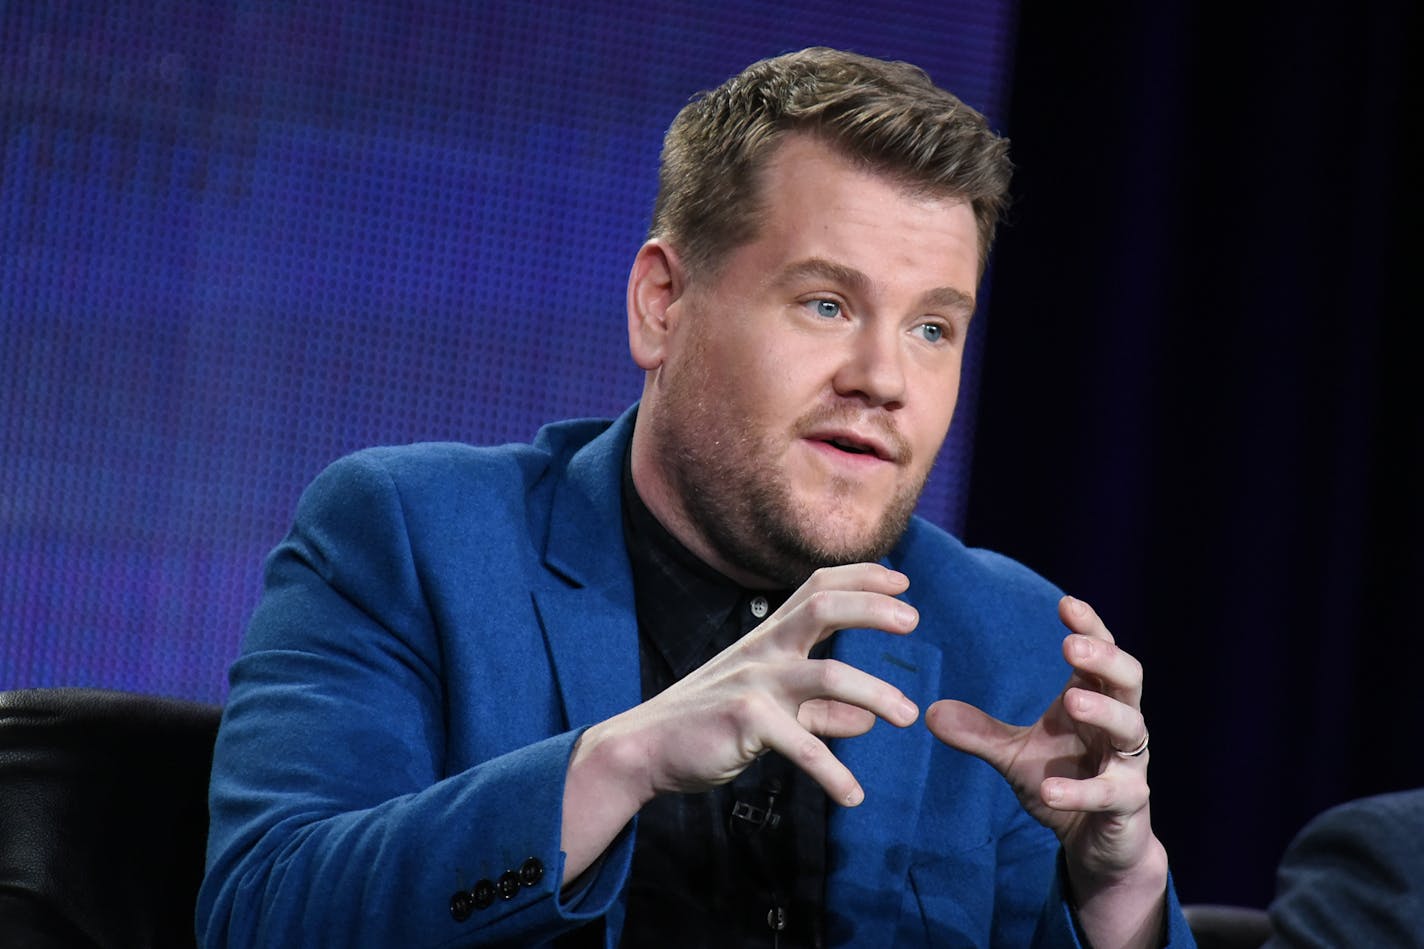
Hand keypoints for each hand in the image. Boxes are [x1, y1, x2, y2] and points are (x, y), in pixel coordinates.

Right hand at [561, 563, 919, 880]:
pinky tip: (853, 796)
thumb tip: (866, 721)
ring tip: (907, 716)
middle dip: (872, 608)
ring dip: (875, 693)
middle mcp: (764, 650)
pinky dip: (833, 773)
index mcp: (769, 639)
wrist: (645, 749)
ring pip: (828, 675)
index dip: (861, 578)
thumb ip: (819, 712)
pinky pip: (803, 746)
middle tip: (914, 621)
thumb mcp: (768, 709)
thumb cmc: (708, 724)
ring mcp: (754, 683)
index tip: (902, 583)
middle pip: (823, 607)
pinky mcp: (745, 722)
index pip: (818, 588)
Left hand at [925, 595, 1166, 947]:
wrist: (1095, 843)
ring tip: (1072, 702)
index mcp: (1092, 701)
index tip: (1066, 603)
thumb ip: (979, 733)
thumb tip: (928, 711)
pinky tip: (1051, 791)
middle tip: (1072, 645)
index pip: (1100, 653)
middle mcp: (1117, 725)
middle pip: (1128, 679)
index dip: (1089, 628)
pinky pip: (1112, 792)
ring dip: (1105, 712)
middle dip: (1105, 659)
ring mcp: (1128, 765)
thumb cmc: (1062, 782)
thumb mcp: (1014, 756)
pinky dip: (1082, 791)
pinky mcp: (1128, 804)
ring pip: (1132, 728)